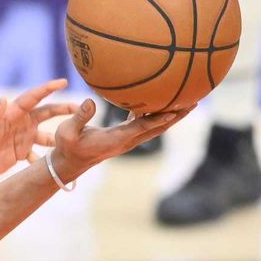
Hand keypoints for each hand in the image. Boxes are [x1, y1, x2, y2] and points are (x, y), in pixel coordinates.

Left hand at [0, 79, 77, 179]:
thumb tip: (4, 98)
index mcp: (10, 115)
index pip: (31, 98)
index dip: (46, 89)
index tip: (62, 82)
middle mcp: (20, 123)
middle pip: (47, 112)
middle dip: (64, 109)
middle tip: (82, 108)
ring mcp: (24, 136)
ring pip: (49, 133)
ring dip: (62, 135)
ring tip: (79, 138)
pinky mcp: (24, 150)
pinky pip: (42, 152)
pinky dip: (51, 156)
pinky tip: (62, 162)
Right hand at [49, 99, 190, 181]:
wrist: (71, 161)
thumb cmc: (68, 146)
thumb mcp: (67, 132)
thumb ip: (80, 117)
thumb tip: (90, 101)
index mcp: (115, 139)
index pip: (140, 129)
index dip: (157, 121)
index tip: (173, 112)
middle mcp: (127, 140)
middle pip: (157, 128)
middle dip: (176, 116)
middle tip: (193, 101)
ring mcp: (128, 139)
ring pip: (155, 126)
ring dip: (172, 114)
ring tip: (187, 99)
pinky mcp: (125, 135)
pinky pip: (145, 123)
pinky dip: (156, 113)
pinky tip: (160, 100)